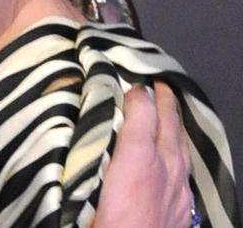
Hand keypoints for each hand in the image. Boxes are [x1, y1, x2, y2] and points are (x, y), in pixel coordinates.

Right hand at [93, 80, 193, 227]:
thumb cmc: (116, 220)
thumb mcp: (111, 169)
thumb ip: (122, 132)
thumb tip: (131, 99)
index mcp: (148, 157)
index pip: (149, 112)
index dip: (143, 93)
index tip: (137, 80)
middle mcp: (169, 170)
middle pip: (171, 127)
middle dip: (166, 104)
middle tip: (159, 87)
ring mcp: (177, 191)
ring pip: (181, 149)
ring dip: (174, 127)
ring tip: (168, 115)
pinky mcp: (180, 210)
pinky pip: (183, 172)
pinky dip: (176, 155)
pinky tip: (172, 161)